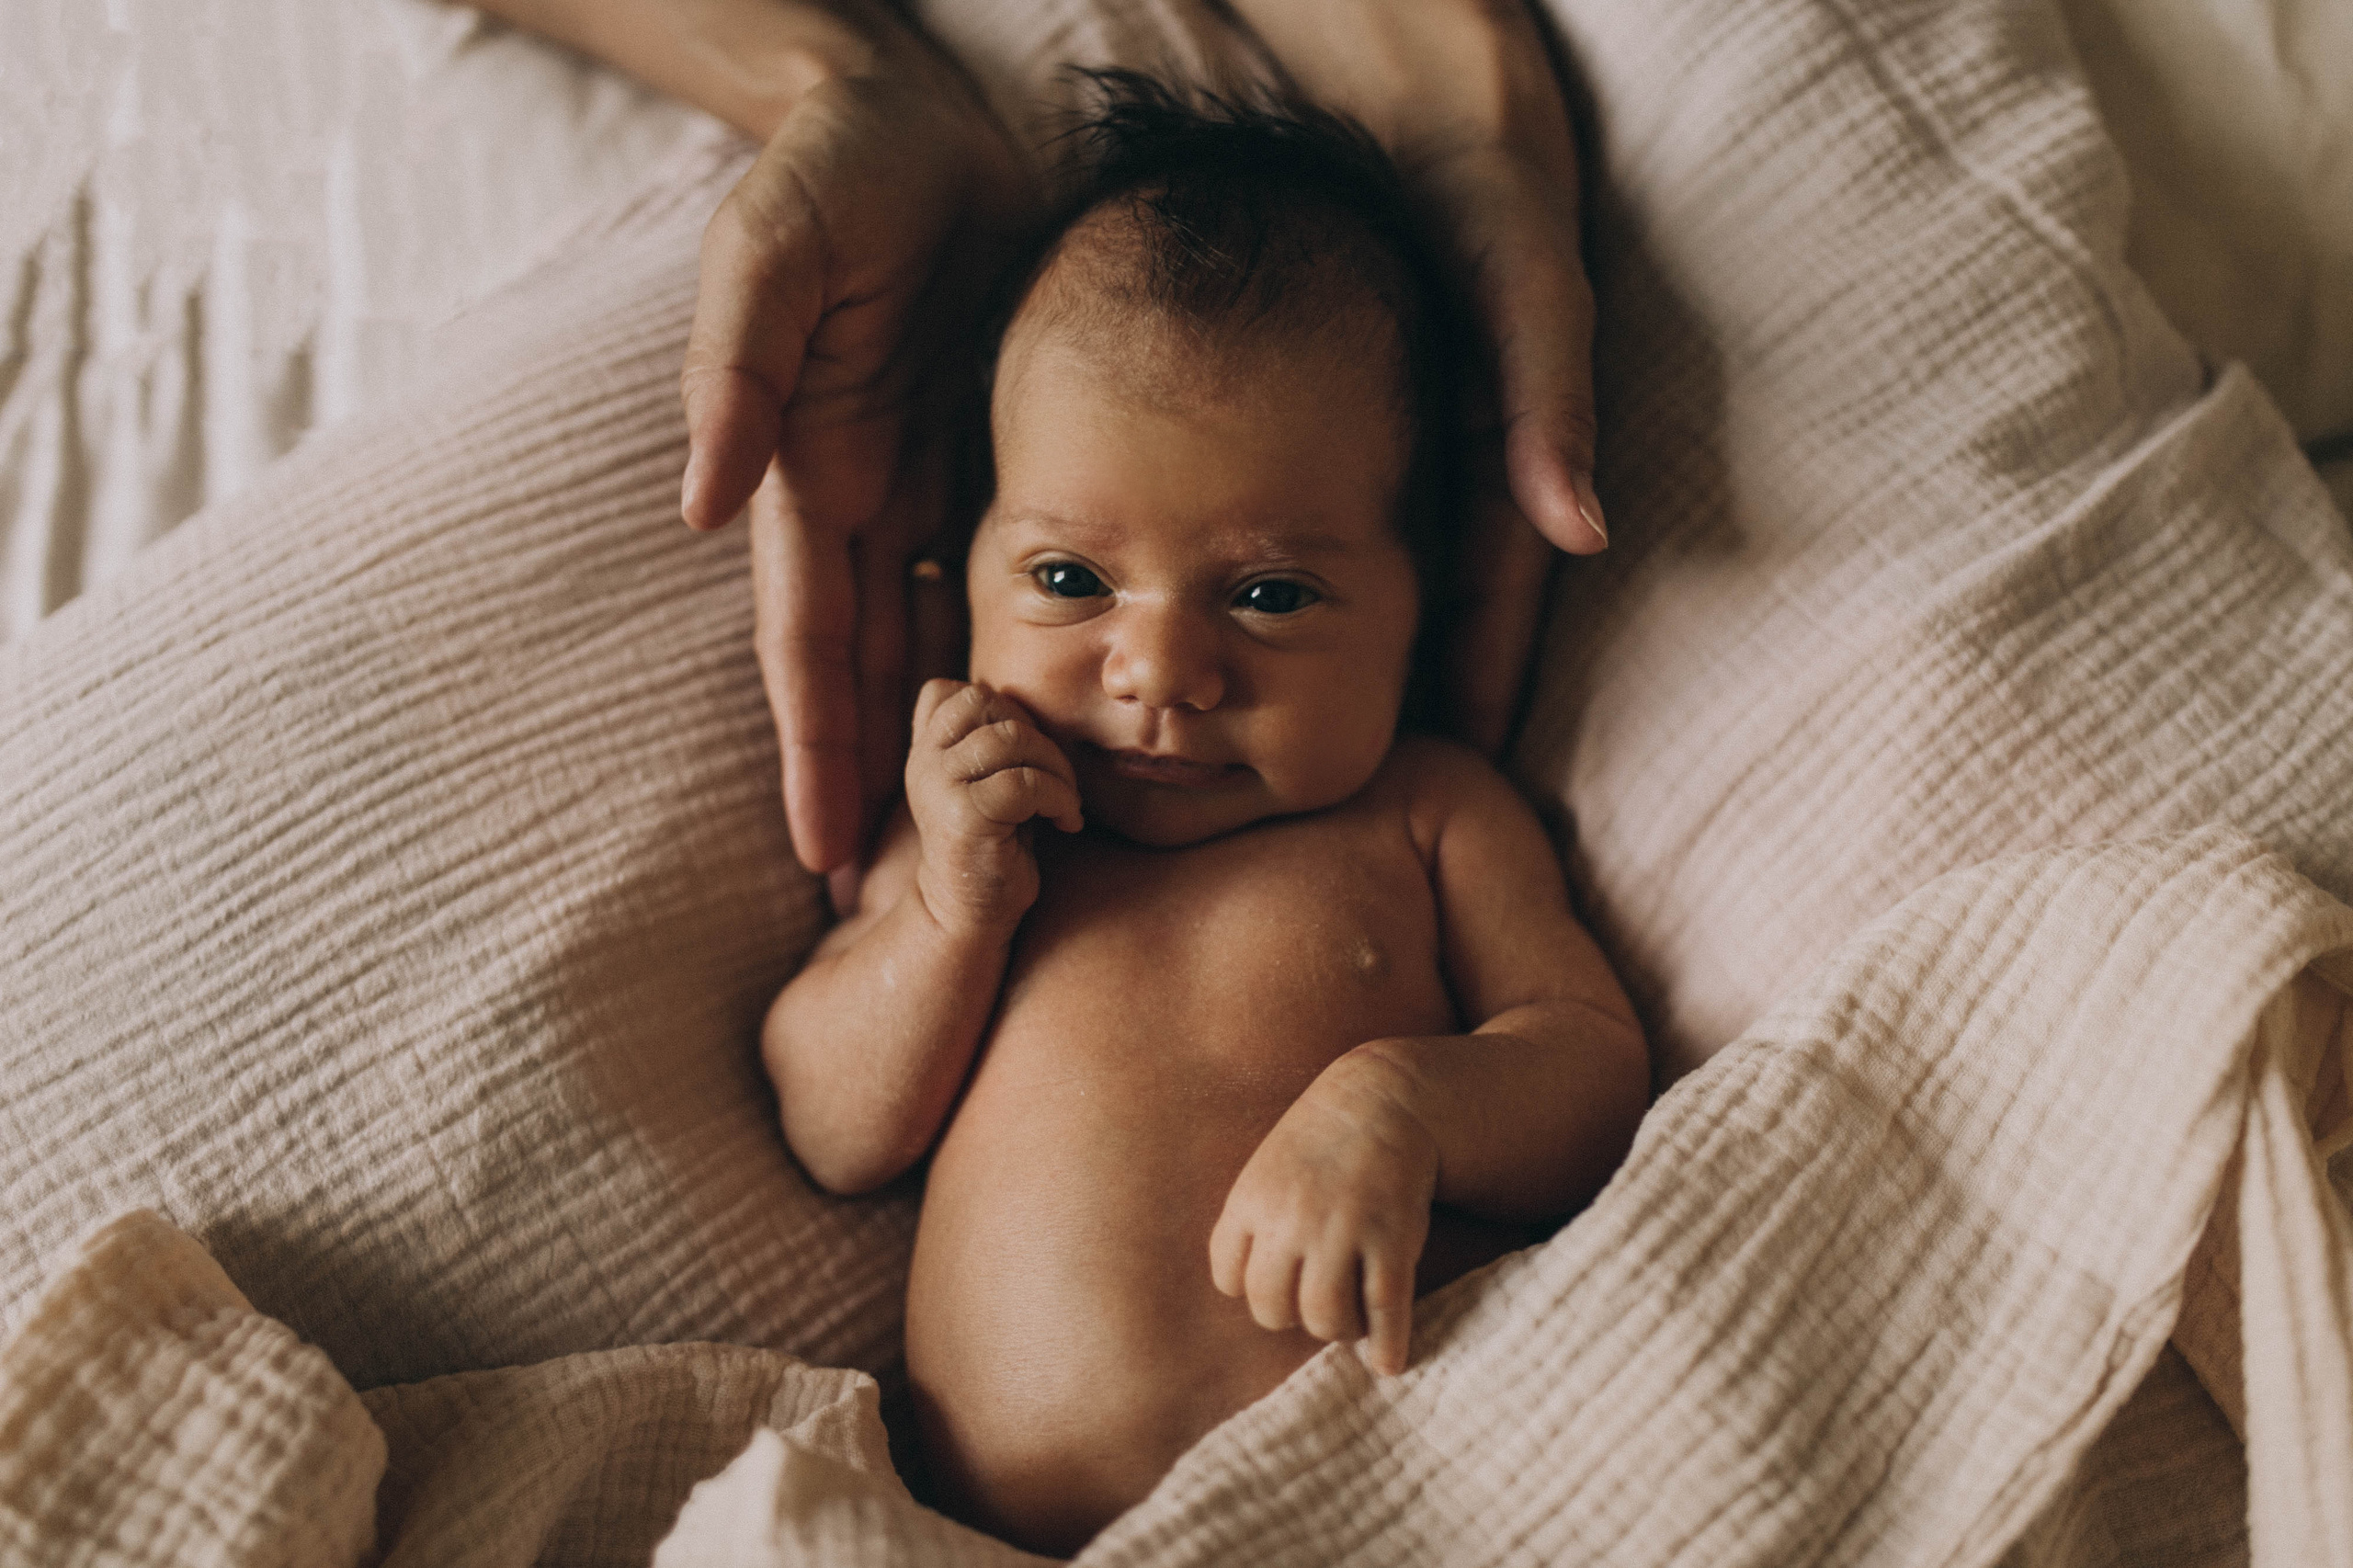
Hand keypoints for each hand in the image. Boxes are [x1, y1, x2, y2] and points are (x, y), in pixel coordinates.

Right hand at [684, 26, 1036, 879]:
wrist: (920, 108)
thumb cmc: (835, 169)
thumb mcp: (771, 253)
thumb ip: (735, 371)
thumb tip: (700, 509)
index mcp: (805, 469)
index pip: (807, 640)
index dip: (815, 744)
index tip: (819, 851)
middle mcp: (861, 493)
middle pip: (867, 667)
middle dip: (869, 781)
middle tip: (883, 901)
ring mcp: (922, 475)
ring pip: (930, 636)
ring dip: (934, 739)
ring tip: (957, 841)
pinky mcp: (985, 443)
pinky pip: (997, 566)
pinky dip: (1002, 646)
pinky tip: (1028, 718)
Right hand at [906, 679, 1082, 936]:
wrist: (969, 915)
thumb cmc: (994, 845)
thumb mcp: (986, 781)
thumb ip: (991, 739)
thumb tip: (1027, 699)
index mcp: (926, 752)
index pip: (947, 691)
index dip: (996, 707)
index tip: (1024, 753)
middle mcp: (923, 763)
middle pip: (982, 701)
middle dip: (1034, 732)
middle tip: (1056, 776)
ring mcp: (938, 787)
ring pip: (1010, 738)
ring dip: (1055, 768)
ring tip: (1064, 803)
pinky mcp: (964, 817)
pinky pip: (1025, 782)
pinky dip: (1059, 797)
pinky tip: (1065, 823)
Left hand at [1209, 1050, 1439, 1376]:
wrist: (1383, 1100)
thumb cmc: (1320, 1143)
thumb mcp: (1267, 1170)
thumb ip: (1253, 1223)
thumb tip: (1243, 1290)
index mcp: (1250, 1201)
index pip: (1228, 1279)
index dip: (1252, 1288)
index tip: (1278, 1284)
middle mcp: (1290, 1220)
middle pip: (1270, 1309)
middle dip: (1292, 1316)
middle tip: (1317, 1303)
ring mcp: (1342, 1230)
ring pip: (1324, 1318)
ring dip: (1337, 1329)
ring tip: (1351, 1319)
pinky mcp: (1391, 1239)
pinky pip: (1383, 1310)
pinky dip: (1387, 1344)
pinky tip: (1388, 1362)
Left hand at [1229, 0, 1604, 749]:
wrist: (1417, 118)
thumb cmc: (1486, 197)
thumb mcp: (1528, 288)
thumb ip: (1548, 399)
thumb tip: (1580, 531)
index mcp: (1498, 455)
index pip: (1493, 595)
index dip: (1480, 680)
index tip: (1463, 765)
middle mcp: (1444, 466)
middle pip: (1421, 603)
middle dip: (1401, 693)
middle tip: (1348, 785)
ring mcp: (1390, 449)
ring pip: (1363, 574)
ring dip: (1337, 651)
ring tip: (1282, 736)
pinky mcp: (1333, 426)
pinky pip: (1307, 516)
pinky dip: (1280, 571)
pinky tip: (1233, 621)